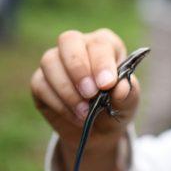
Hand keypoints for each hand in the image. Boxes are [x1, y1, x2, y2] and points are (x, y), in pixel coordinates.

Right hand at [31, 28, 139, 151]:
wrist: (100, 130)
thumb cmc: (118, 106)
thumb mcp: (129, 102)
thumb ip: (127, 93)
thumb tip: (120, 88)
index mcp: (106, 44)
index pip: (99, 44)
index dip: (101, 63)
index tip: (106, 85)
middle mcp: (79, 45)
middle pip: (69, 40)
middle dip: (78, 68)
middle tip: (90, 93)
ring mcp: (56, 61)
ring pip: (50, 62)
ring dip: (67, 90)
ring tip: (85, 112)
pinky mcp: (41, 80)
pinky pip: (41, 85)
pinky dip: (58, 104)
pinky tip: (76, 116)